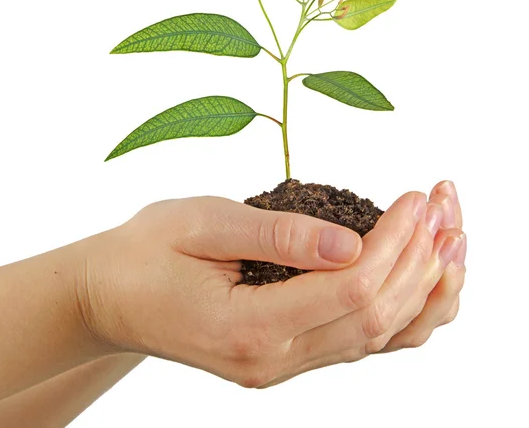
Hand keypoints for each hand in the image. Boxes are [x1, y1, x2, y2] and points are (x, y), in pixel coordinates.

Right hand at [74, 189, 454, 387]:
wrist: (110, 298)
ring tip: (453, 241)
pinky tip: (420, 279)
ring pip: (378, 339)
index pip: (350, 289)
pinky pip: (358, 343)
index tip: (416, 197)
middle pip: (375, 317)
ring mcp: (279, 366)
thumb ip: (275, 234)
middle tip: (445, 207)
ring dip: (422, 289)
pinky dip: (399, 312)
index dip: (395, 241)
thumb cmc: (145, 252)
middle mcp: (271, 361)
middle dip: (421, 259)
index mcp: (246, 328)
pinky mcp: (283, 356)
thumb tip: (351, 242)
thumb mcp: (200, 224)